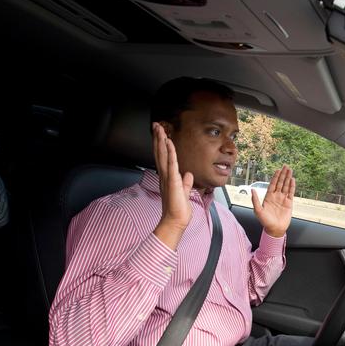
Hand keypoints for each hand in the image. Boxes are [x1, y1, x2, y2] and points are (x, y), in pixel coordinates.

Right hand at [152, 122, 193, 249]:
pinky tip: (169, 143)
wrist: (176, 221)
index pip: (163, 157)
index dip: (161, 144)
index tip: (160, 133)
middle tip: (155, 124)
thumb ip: (185, 182)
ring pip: (163, 156)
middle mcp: (164, 176)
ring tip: (159, 128)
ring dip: (161, 141)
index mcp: (167, 177)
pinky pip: (171, 164)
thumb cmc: (179, 209)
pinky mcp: (172, 181)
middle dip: (158, 138)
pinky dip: (170, 153)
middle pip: (159, 153)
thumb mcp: (184, 192)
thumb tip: (188, 174)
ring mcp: (167, 178)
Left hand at [252, 165, 294, 237]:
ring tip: (290, 170)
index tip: (278, 170)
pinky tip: (293, 180)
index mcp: (268, 197)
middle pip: (280, 183)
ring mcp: (283, 199)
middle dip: (283, 174)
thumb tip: (252, 190)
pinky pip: (291, 193)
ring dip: (288, 178)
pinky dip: (292, 186)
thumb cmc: (265, 221)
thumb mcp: (258, 211)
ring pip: (286, 186)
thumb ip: (255, 200)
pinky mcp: (289, 203)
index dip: (275, 177)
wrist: (275, 229)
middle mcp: (276, 196)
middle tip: (286, 166)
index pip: (273, 184)